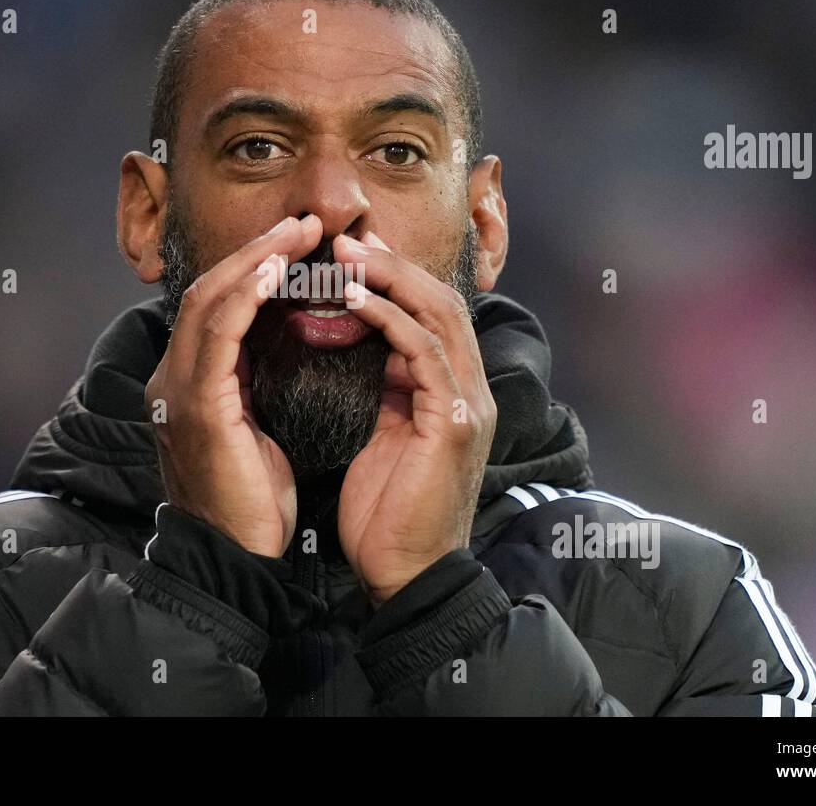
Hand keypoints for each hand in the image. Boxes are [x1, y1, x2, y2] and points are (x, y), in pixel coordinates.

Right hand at [145, 213, 322, 556]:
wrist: (235, 556)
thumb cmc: (254, 499)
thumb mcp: (256, 425)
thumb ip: (256, 379)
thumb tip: (286, 338)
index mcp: (190, 381)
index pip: (217, 305)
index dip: (255, 267)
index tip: (300, 242)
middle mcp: (173, 377)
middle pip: (208, 290)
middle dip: (258, 250)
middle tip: (305, 223)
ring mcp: (178, 390)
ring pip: (208, 301)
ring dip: (255, 260)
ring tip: (298, 233)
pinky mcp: (196, 406)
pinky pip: (217, 335)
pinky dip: (244, 297)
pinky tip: (275, 274)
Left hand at [334, 232, 495, 607]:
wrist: (406, 576)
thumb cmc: (388, 514)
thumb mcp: (388, 437)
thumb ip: (390, 392)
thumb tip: (369, 347)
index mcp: (454, 392)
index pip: (433, 315)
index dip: (396, 279)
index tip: (351, 255)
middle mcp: (470, 389)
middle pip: (441, 300)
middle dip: (393, 264)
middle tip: (346, 239)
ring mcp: (467, 403)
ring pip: (437, 314)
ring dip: (390, 278)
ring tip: (346, 255)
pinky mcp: (452, 422)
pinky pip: (422, 351)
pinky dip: (388, 317)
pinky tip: (353, 298)